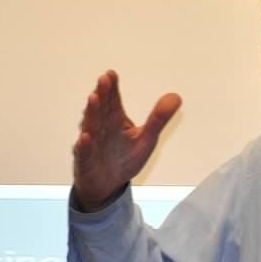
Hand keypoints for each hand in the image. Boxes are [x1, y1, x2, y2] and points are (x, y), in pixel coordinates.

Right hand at [72, 70, 181, 210]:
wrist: (108, 187)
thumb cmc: (124, 159)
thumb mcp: (146, 138)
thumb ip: (158, 118)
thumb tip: (176, 96)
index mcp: (114, 121)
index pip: (113, 101)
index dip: (112, 88)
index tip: (111, 74)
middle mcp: (101, 129)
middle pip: (101, 109)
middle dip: (103, 94)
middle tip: (104, 79)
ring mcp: (92, 145)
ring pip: (91, 127)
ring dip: (91, 113)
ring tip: (93, 98)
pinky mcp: (86, 163)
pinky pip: (84, 153)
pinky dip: (84, 146)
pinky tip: (85, 137)